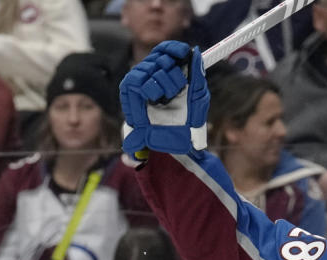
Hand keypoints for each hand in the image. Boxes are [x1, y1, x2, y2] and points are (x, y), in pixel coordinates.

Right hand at [120, 40, 208, 156]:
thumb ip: (197, 76)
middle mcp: (153, 76)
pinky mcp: (129, 93)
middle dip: (170, 70)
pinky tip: (155, 96)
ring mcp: (140, 83)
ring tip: (167, 97)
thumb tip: (196, 54)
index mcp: (168, 75)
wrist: (179, 143)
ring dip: (161, 80)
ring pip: (148, 67)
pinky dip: (147, 86)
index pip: (165, 51)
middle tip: (177, 88)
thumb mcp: (198, 98)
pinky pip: (135, 80)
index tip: (183, 53)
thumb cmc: (189, 122)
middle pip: (158, 58)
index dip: (173, 49)